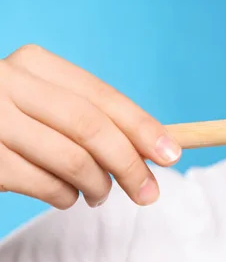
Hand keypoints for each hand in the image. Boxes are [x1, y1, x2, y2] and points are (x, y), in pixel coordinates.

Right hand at [0, 44, 181, 208]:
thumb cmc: (15, 118)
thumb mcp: (49, 103)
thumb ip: (92, 116)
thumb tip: (157, 147)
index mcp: (36, 64)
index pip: (103, 97)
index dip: (143, 127)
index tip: (172, 154)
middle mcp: (8, 84)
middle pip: (91, 128)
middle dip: (130, 165)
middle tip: (149, 192)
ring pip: (70, 161)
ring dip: (98, 186)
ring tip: (101, 194)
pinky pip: (41, 185)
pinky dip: (64, 197)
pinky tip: (67, 196)